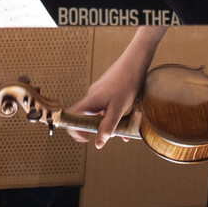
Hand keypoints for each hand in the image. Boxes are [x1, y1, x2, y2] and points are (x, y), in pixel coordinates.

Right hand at [64, 25, 164, 143]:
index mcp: (90, 101)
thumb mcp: (118, 109)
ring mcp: (100, 94)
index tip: (86, 137)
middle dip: (99, 128)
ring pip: (100, 113)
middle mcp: (92, 97)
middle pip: (88, 118)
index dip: (75, 129)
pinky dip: (116, 114)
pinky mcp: (108, 91)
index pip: (72, 117)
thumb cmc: (127, 83)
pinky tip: (129, 117)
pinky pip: (108, 107)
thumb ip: (108, 127)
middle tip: (111, 133)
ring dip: (110, 122)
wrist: (136, 62)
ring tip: (124, 125)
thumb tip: (98, 144)